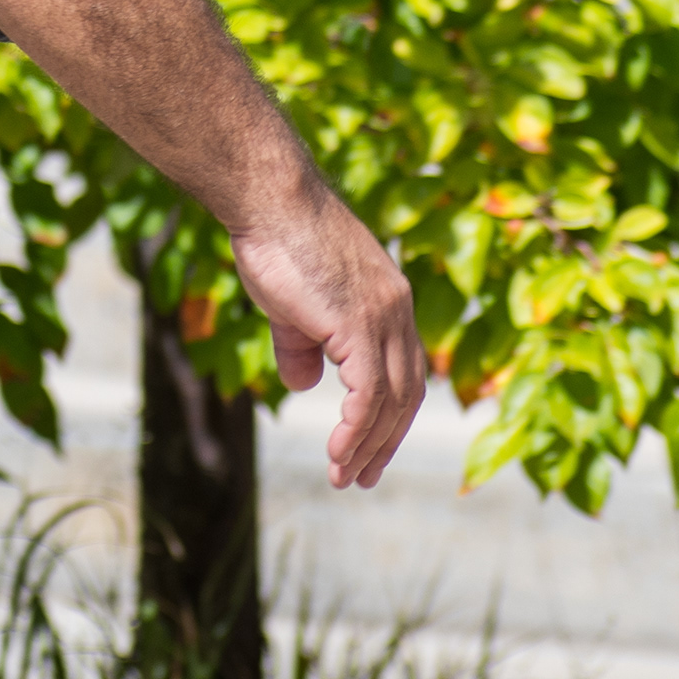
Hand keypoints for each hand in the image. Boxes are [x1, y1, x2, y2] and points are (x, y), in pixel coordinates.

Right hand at [232, 181, 425, 490]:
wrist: (270, 200)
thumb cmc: (277, 241)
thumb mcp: (294, 305)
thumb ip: (304, 347)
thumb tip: (305, 387)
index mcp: (391, 300)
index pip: (406, 371)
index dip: (391, 415)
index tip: (371, 448)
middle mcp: (398, 309)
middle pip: (408, 393)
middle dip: (386, 441)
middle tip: (363, 478)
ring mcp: (383, 316)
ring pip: (390, 401)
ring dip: (367, 446)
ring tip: (343, 477)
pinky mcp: (360, 324)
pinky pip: (368, 395)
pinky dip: (356, 431)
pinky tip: (338, 454)